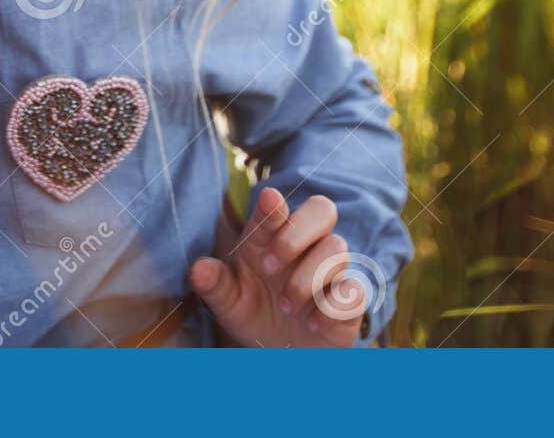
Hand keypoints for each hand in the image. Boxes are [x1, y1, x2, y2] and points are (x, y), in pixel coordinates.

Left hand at [188, 187, 367, 346]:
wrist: (281, 354)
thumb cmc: (254, 315)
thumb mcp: (230, 304)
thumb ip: (216, 285)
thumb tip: (198, 269)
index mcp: (271, 238)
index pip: (276, 210)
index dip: (274, 205)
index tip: (269, 200)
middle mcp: (305, 246)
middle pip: (322, 209)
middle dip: (298, 232)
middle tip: (269, 266)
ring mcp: (330, 270)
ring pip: (337, 247)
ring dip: (307, 277)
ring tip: (285, 305)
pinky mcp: (348, 300)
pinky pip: (355, 289)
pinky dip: (333, 305)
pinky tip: (312, 322)